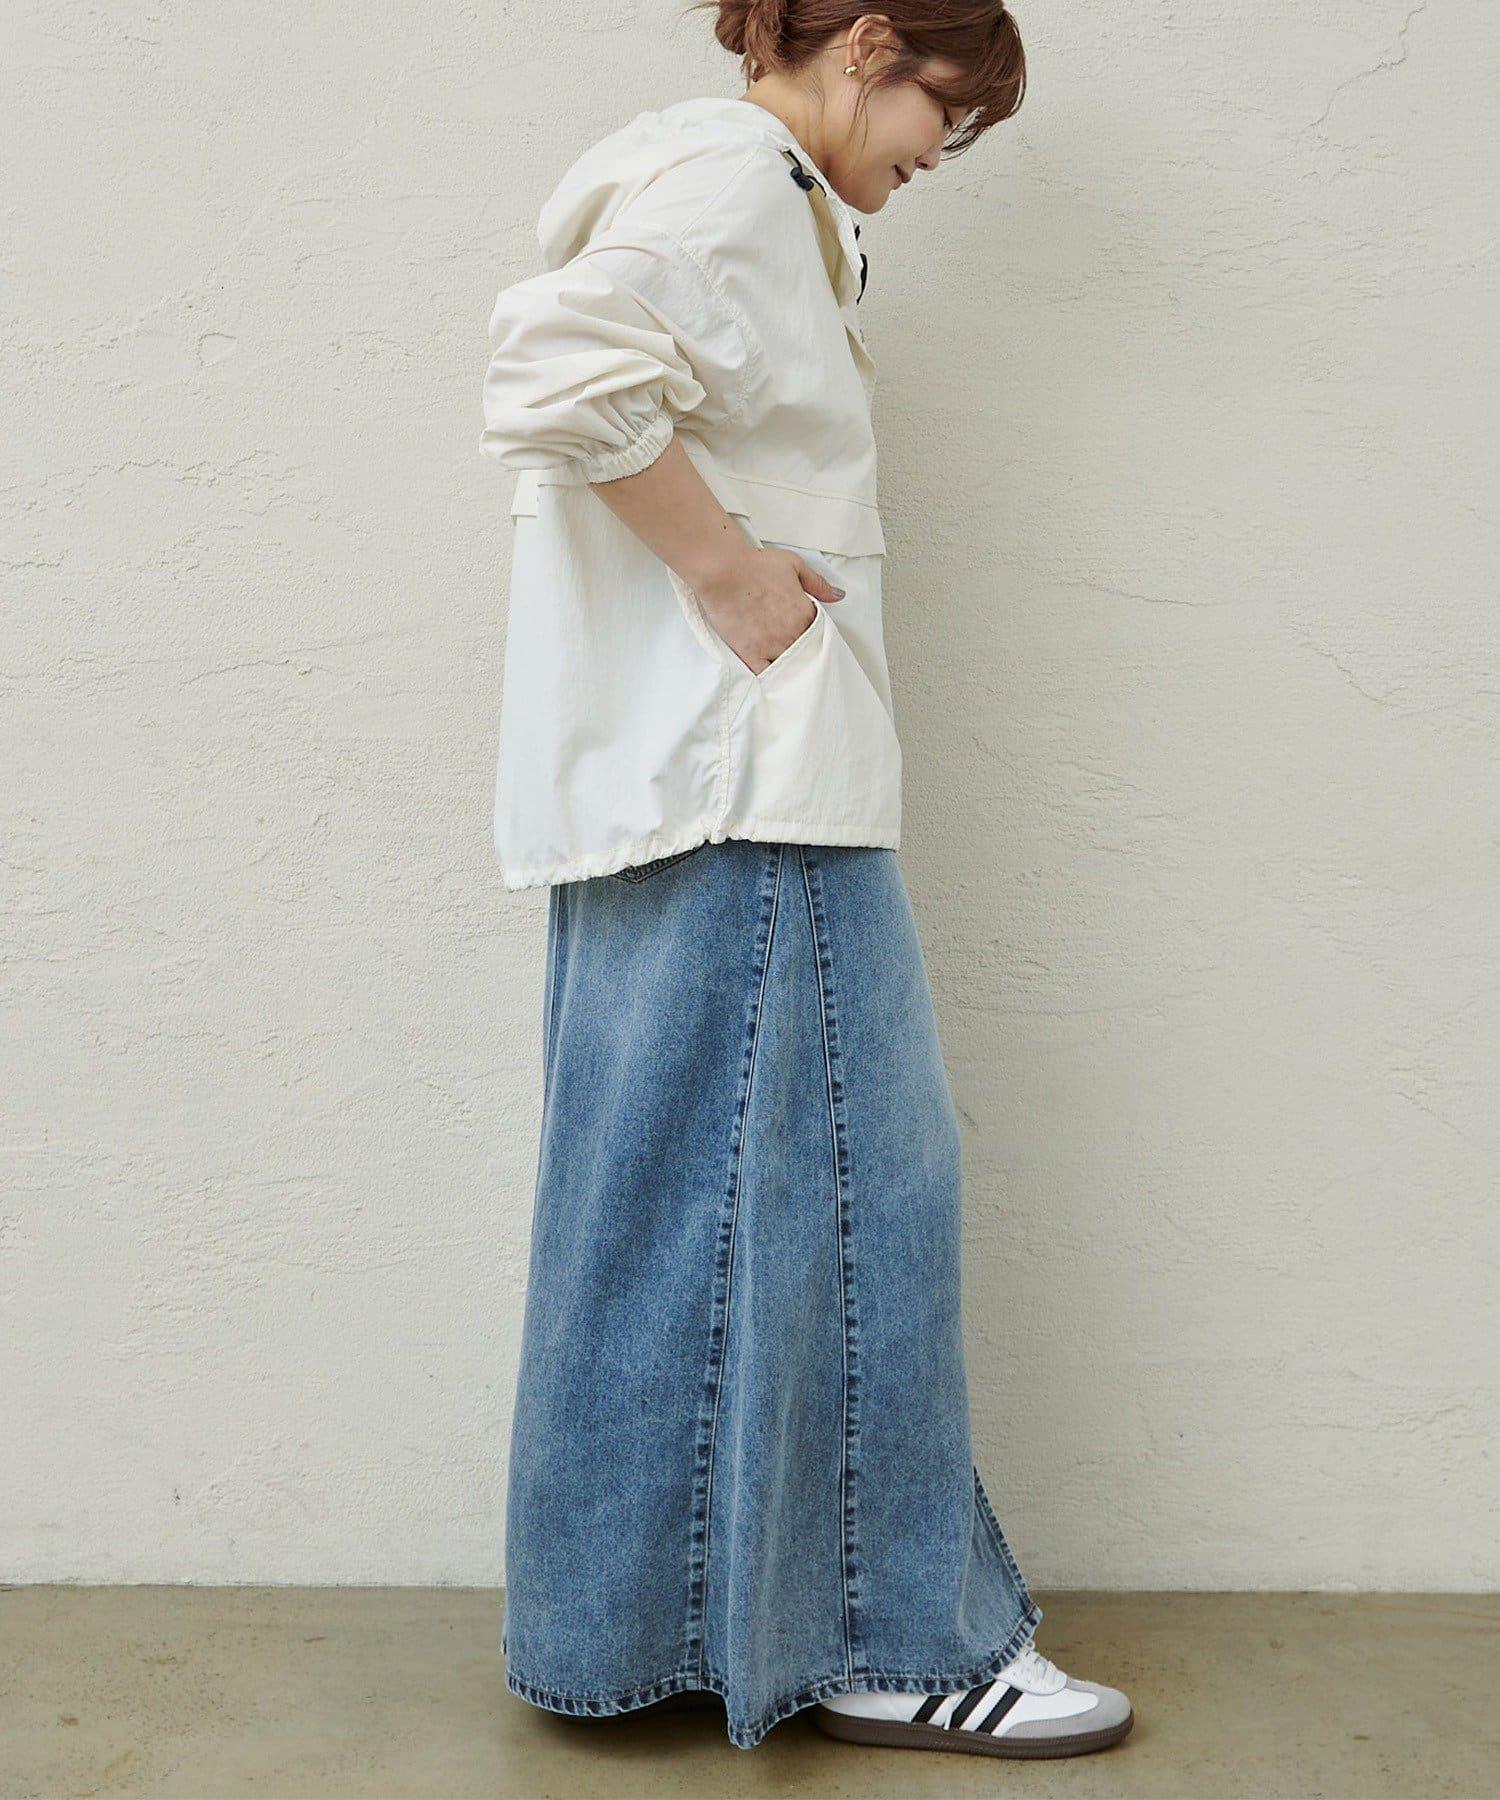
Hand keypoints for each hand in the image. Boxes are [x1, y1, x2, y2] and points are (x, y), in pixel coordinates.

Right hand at [688, 547, 845, 674]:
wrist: (723, 572)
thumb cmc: (755, 566)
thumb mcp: (794, 565)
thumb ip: (818, 583)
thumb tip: (838, 595)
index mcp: (804, 613)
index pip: (820, 632)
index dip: (814, 632)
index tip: (807, 631)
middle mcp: (791, 633)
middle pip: (806, 651)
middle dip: (803, 649)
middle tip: (795, 646)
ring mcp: (771, 646)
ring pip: (789, 665)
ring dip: (790, 664)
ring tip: (787, 663)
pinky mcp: (750, 653)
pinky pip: (765, 674)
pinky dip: (770, 676)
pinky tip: (772, 674)